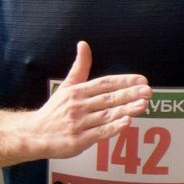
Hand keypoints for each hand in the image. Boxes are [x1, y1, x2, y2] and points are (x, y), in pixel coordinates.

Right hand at [16, 41, 148, 162]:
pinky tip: (126, 122)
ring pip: (106, 115)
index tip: (142, 80)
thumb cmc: (54, 111)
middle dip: (130, 94)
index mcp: (77, 91)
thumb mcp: (66, 86)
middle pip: (108, 98)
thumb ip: (79, 67)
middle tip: (148, 91)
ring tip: (143, 105)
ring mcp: (79, 123)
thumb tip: (83, 44)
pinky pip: (99, 133)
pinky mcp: (78, 140)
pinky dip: (113, 128)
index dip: (124, 81)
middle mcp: (78, 105)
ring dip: (126, 109)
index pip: (105, 83)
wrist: (34, 134)